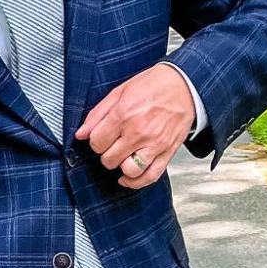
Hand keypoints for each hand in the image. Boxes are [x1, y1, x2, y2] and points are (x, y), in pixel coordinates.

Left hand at [74, 62, 196, 189]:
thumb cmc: (155, 85)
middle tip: (112, 144)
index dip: (95, 141)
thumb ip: (98, 114)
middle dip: (107, 153)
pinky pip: (150, 176)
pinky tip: (129, 177)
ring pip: (128, 170)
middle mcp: (138, 132)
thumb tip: (81, 133)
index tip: (101, 137)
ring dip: (121, 166)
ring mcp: (154, 145)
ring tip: (122, 157)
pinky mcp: (167, 153)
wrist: (185, 85)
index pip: (97, 142)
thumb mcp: (120, 91)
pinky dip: (136, 181)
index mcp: (124, 114)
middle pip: (109, 159)